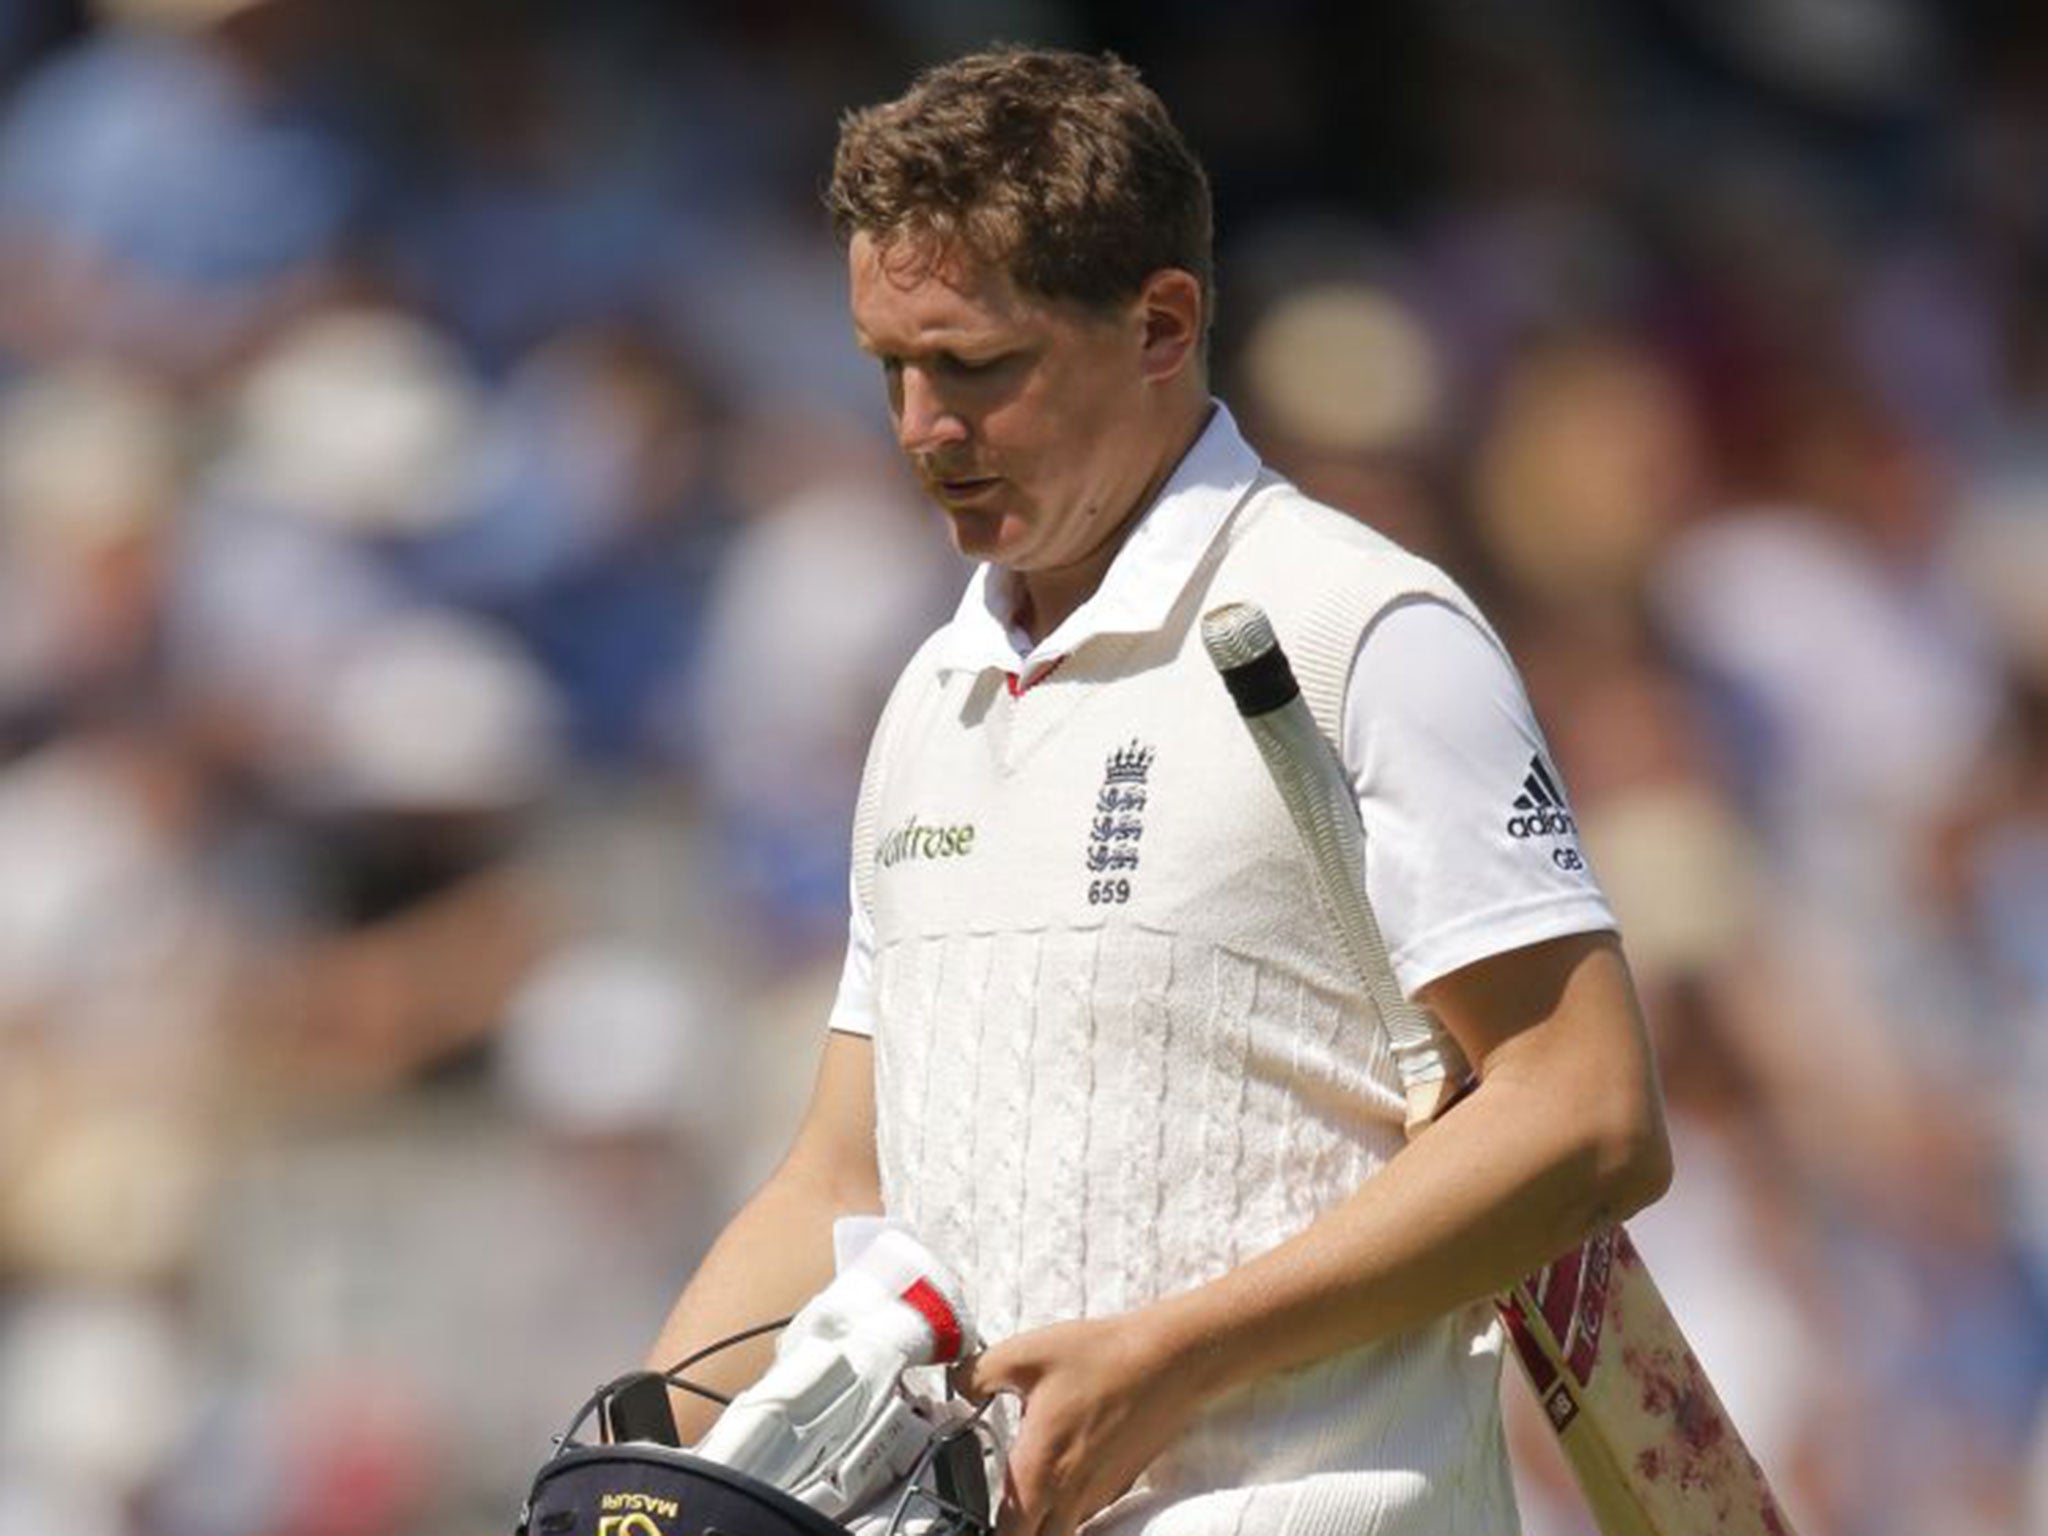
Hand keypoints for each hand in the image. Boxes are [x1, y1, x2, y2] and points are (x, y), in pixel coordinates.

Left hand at [954, 1313, 1209, 1535]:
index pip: (1007, 1535)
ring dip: (1044, 1524)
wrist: (1170, 1360)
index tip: (969, 1518)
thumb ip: (977, 1374)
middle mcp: (1070, 1495)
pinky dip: (1069, 1509)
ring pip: (1064, 1532)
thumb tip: (955, 1387)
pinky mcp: (1120, 1483)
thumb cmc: (1100, 1357)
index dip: (988, 1531)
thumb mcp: (1026, 1354)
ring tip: (1027, 1497)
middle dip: (1016, 1533)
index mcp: (1039, 1472)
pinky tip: (1062, 1477)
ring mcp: (1100, 1494)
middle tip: (1000, 1512)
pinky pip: (1087, 1513)